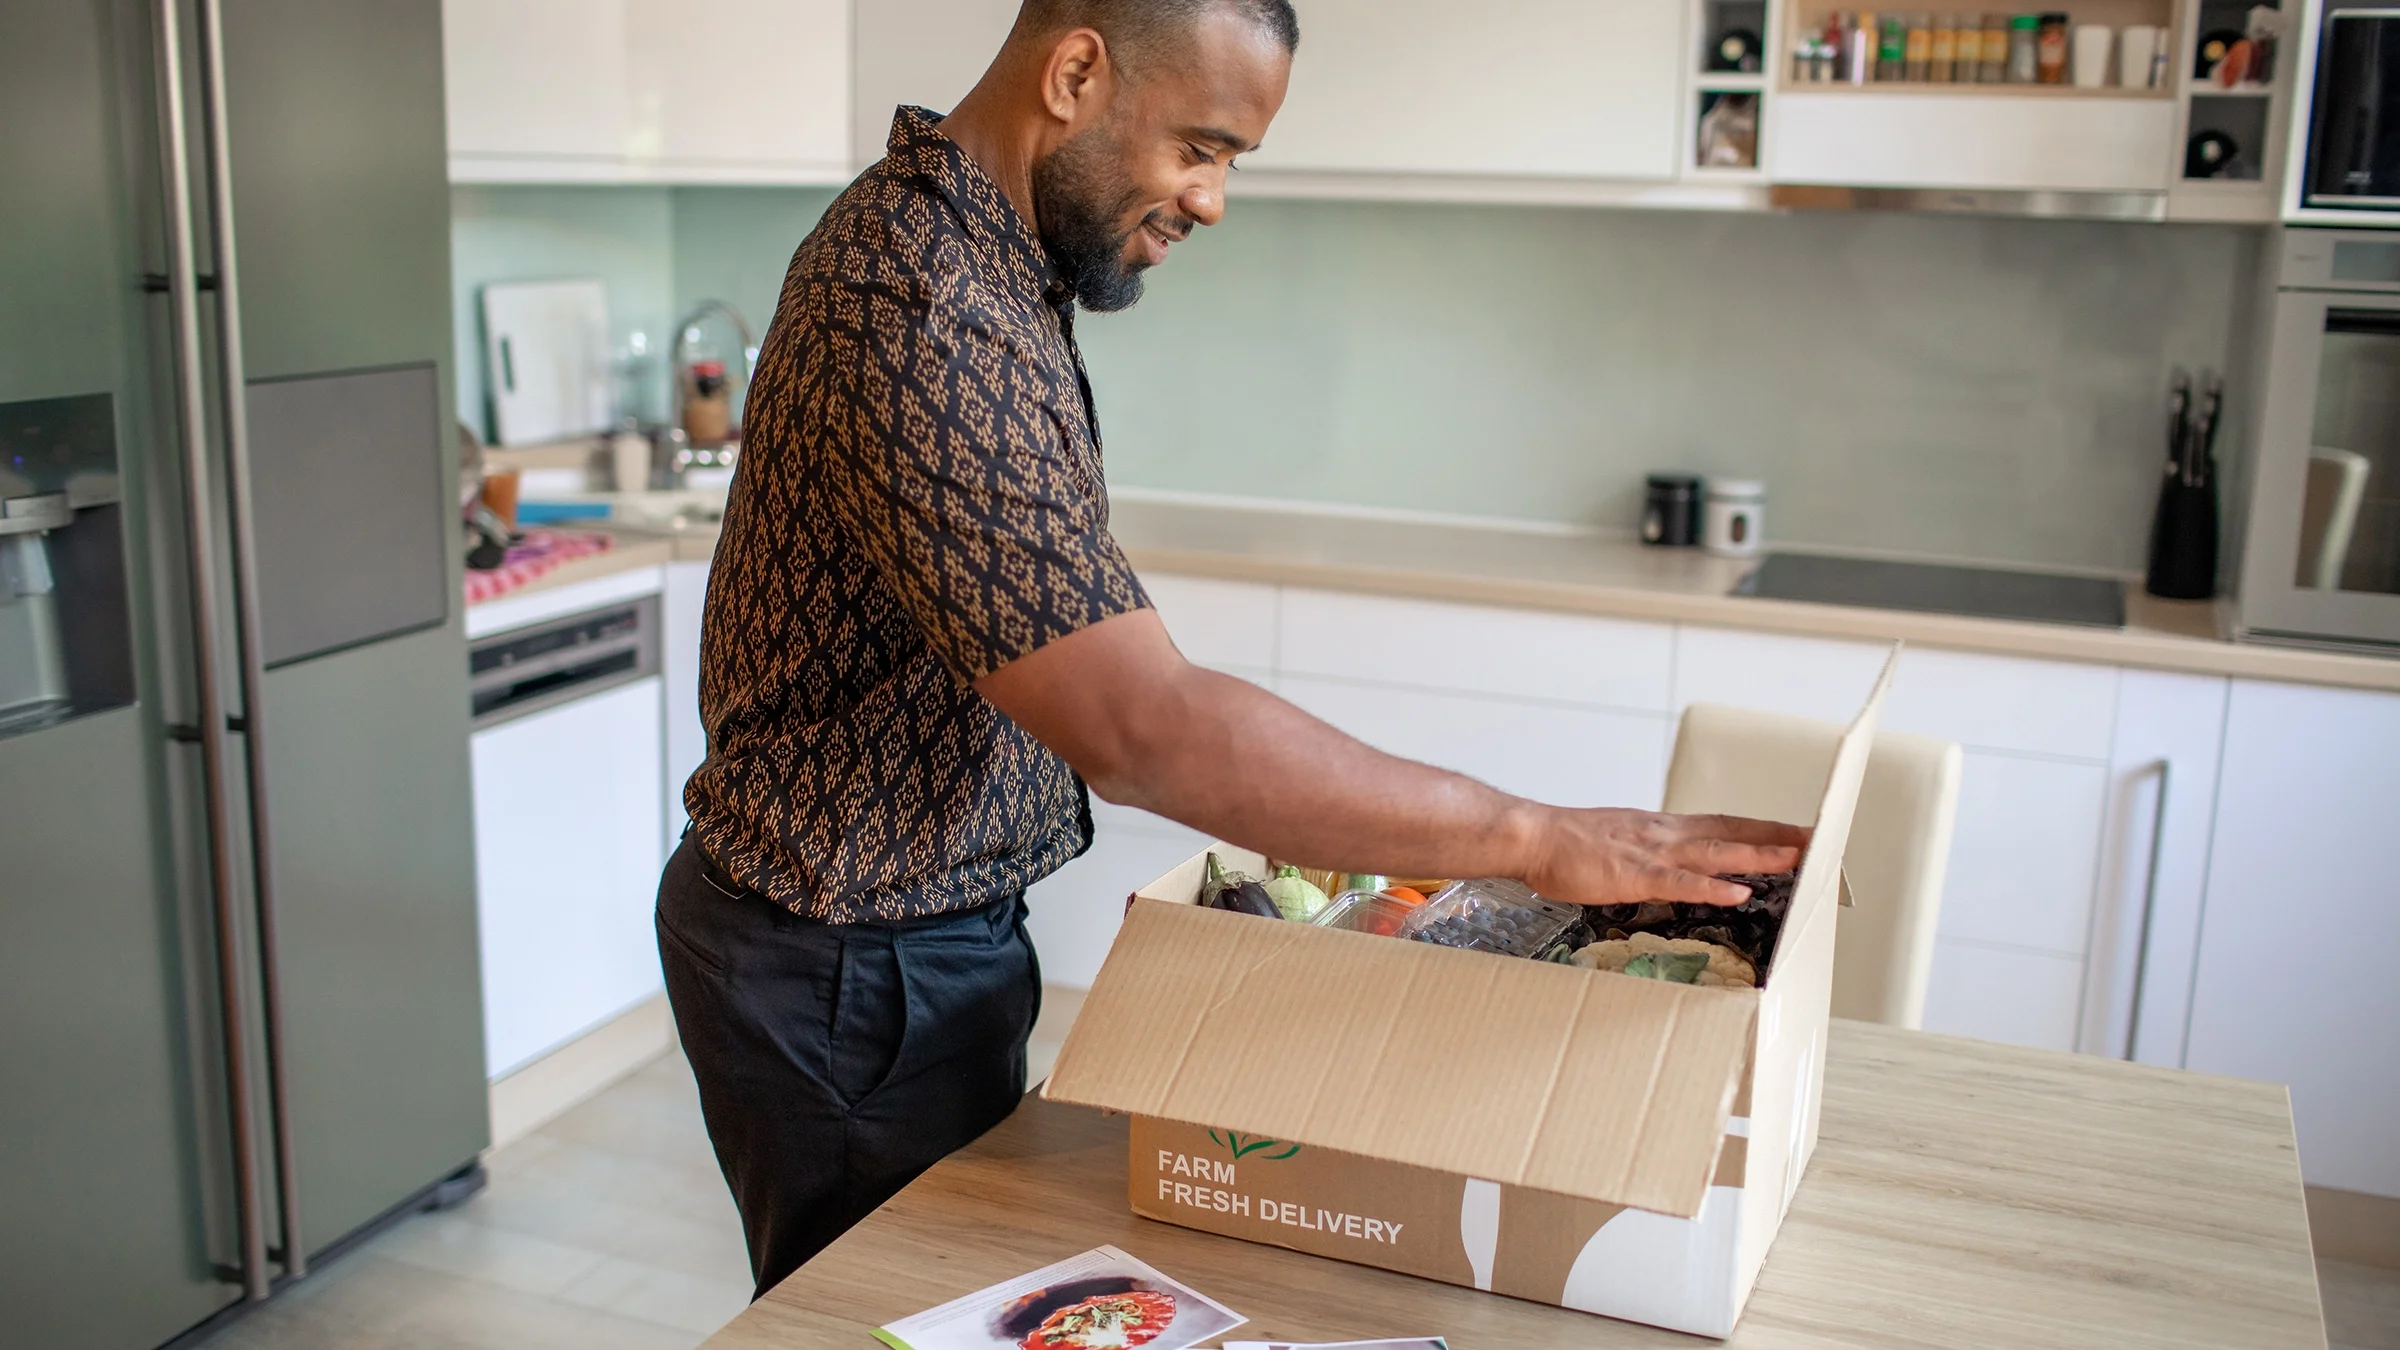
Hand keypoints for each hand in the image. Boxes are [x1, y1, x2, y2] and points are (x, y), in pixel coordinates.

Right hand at [1521, 808, 1809, 907]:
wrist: (1533, 836)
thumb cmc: (1568, 845)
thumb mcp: (1619, 842)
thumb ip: (1651, 853)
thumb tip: (1674, 866)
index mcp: (1662, 829)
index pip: (1723, 824)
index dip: (1761, 828)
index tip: (1795, 831)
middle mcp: (1665, 834)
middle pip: (1732, 830)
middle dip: (1777, 835)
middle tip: (1818, 839)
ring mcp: (1652, 852)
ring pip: (1716, 852)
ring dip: (1758, 854)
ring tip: (1795, 859)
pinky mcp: (1634, 874)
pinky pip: (1680, 882)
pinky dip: (1711, 887)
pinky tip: (1738, 893)